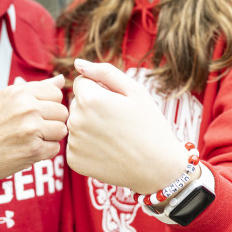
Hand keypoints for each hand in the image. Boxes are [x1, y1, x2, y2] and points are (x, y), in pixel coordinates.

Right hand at [0, 74, 68, 185]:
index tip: (35, 114)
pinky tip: (27, 150)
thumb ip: (36, 89)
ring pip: (61, 130)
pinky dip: (44, 152)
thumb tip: (61, 80)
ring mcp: (31, 129)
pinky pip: (55, 149)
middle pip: (62, 112)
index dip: (49, 105)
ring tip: (30, 139)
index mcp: (20, 92)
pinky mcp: (33, 151)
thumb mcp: (6, 99)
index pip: (56, 94)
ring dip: (50, 138)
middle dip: (51, 122)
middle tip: (32, 129)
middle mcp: (27, 108)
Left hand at [66, 59, 184, 193]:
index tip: (117, 104)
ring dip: (90, 126)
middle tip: (118, 122)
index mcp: (89, 98)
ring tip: (115, 137)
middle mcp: (76, 120)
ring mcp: (73, 142)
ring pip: (76, 124)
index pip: (81, 82)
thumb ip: (104, 72)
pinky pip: (76, 144)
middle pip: (77, 103)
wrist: (158, 167)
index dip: (101, 90)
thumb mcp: (135, 91)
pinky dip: (88, 146)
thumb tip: (78, 64)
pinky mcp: (74, 160)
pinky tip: (108, 151)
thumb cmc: (149, 125)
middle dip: (93, 107)